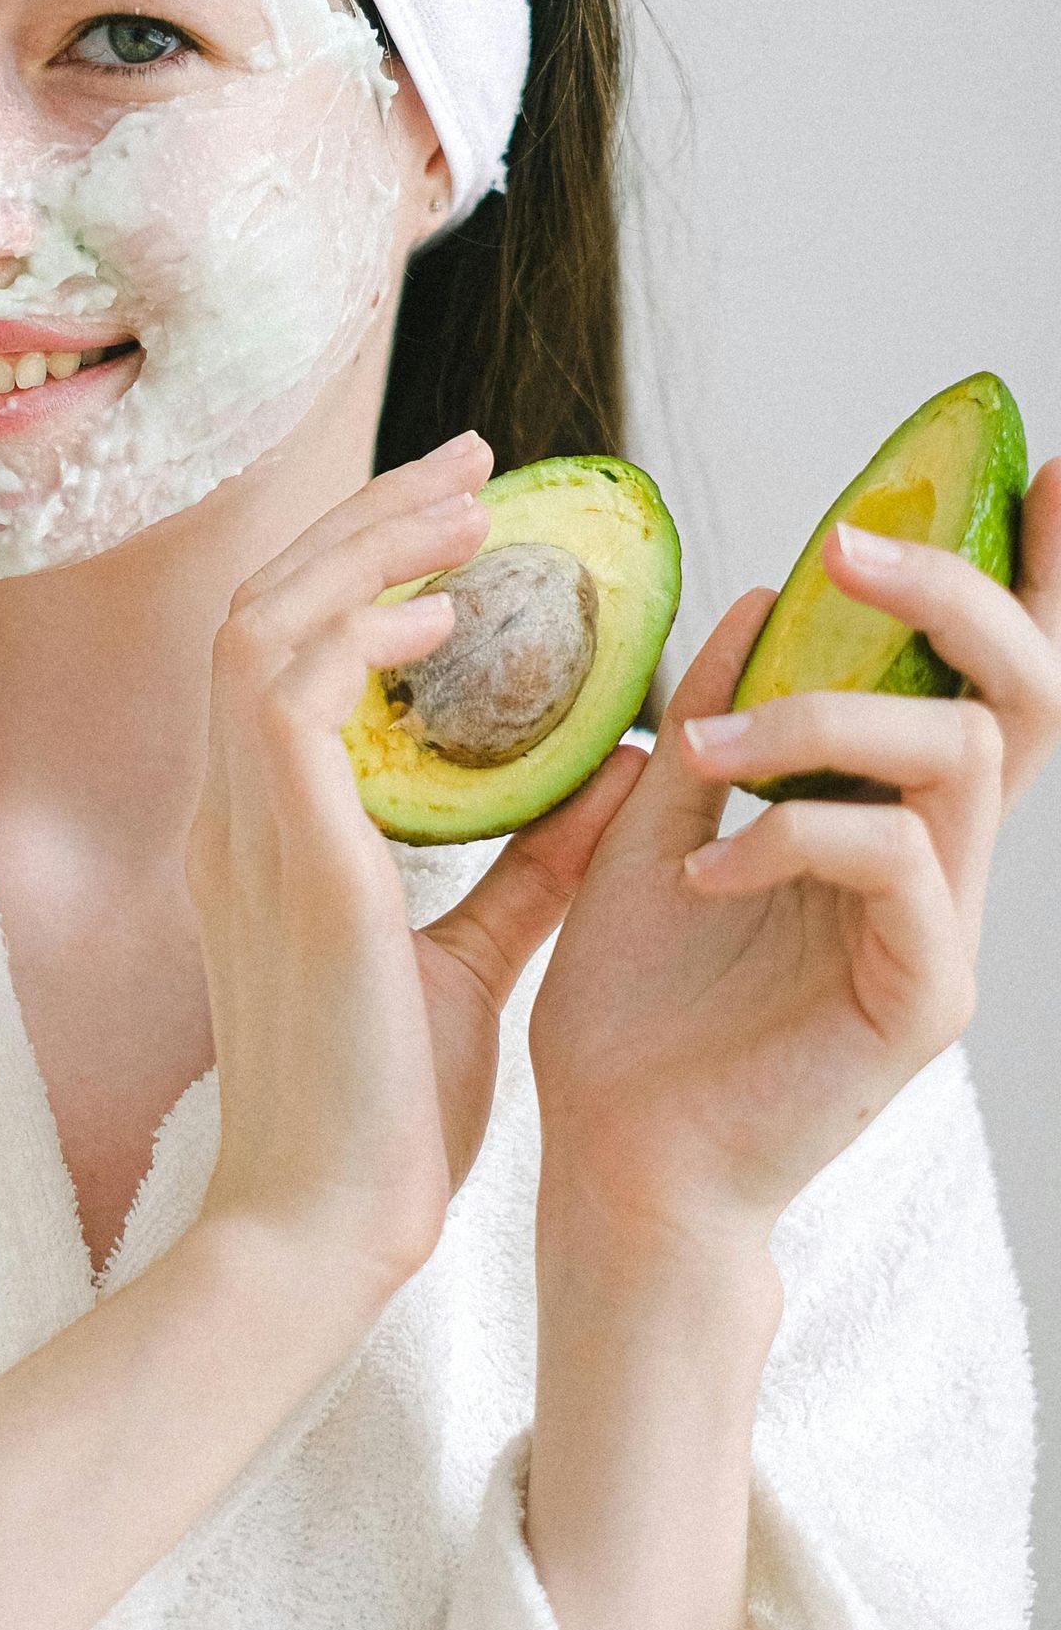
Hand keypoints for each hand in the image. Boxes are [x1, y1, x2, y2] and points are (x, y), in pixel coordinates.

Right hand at [189, 430, 642, 1313]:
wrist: (321, 1228)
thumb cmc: (384, 1118)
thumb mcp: (470, 964)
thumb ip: (530, 870)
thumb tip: (621, 779)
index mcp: (262, 838)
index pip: (282, 654)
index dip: (361, 570)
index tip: (458, 527)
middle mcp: (230, 814)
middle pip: (262, 605)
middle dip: (362, 521)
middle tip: (469, 465)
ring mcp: (236, 827)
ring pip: (263, 618)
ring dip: (363, 548)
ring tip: (467, 505)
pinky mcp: (277, 851)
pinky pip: (286, 686)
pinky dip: (360, 629)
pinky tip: (449, 615)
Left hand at [529, 456, 1060, 1246]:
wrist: (613, 1160)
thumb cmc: (636, 1014)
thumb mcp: (657, 828)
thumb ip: (717, 720)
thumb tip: (754, 595)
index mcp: (885, 817)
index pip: (981, 678)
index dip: (1028, 574)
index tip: (1050, 469)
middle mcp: (938, 864)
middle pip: (1022, 691)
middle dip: (954, 594)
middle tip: (851, 546)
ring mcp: (943, 933)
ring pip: (958, 755)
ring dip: (824, 721)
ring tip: (712, 753)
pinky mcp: (922, 998)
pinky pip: (899, 864)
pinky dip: (794, 837)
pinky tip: (709, 873)